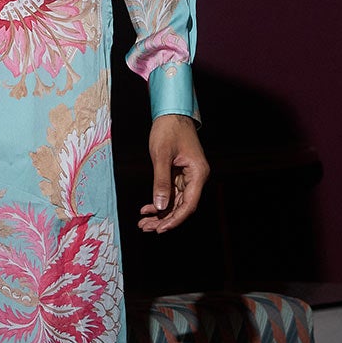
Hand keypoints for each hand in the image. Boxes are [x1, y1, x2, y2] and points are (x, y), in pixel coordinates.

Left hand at [138, 114, 208, 234]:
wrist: (171, 113)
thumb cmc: (169, 129)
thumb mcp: (162, 155)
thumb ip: (161, 181)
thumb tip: (160, 205)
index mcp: (198, 173)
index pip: (188, 204)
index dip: (174, 219)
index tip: (160, 229)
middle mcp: (196, 177)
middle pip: (182, 206)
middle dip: (164, 219)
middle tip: (145, 227)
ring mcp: (188, 177)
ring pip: (176, 202)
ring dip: (160, 213)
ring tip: (143, 222)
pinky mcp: (180, 174)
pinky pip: (171, 193)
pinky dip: (160, 201)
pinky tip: (147, 209)